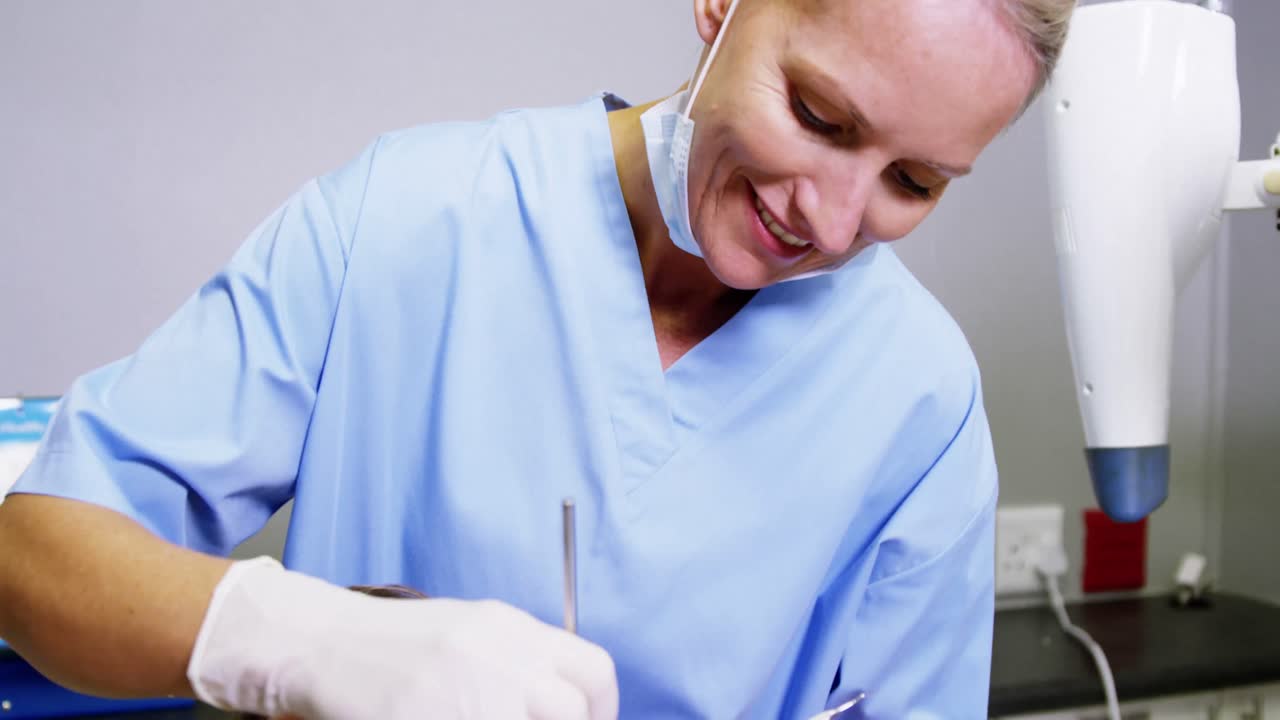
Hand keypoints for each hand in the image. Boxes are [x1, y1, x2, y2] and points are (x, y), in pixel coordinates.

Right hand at [188, 557, 617, 719]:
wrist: (325, 644)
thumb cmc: (397, 643)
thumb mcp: (472, 632)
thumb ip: (520, 662)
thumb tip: (565, 703)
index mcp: (514, 630)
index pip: (594, 672)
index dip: (601, 710)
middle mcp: (502, 657)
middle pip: (571, 710)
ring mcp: (471, 694)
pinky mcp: (435, 719)